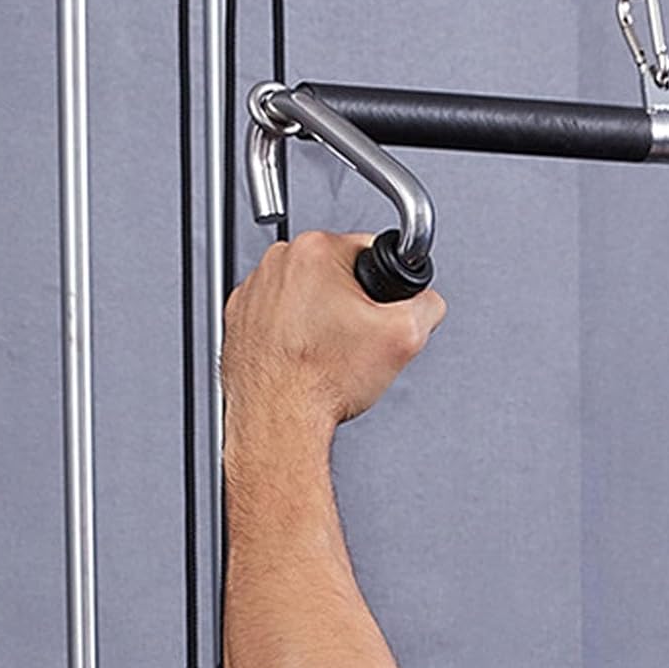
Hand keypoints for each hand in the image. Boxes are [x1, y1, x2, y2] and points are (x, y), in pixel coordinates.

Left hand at [222, 230, 446, 430]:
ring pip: (306, 292)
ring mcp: (253, 291)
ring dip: (320, 315)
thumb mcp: (406, 336)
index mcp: (314, 252)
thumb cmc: (323, 380)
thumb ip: (428, 303)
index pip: (367, 249)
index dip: (382, 285)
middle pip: (335, 270)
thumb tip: (425, 300)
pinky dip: (293, 331)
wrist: (279, 418)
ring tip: (328, 349)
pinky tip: (305, 355)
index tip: (377, 312)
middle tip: (355, 337)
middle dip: (351, 301)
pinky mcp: (240, 317)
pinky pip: (279, 313)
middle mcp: (277, 264)